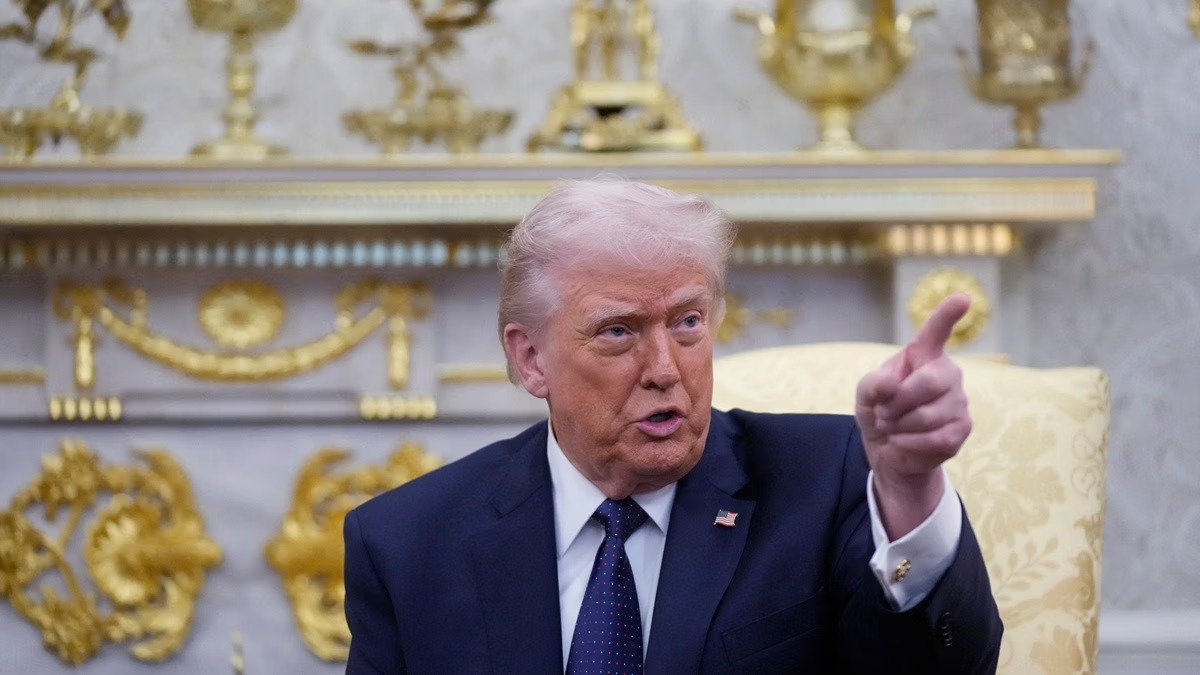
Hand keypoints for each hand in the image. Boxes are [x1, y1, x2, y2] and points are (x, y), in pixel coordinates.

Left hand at [855, 293, 971, 539]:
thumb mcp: (865, 395)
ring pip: (928, 415)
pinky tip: (902, 441)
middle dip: (897, 402)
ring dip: (898, 426)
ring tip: (893, 426)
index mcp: (924, 355)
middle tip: (882, 412)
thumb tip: (891, 383)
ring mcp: (959, 401)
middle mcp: (947, 373)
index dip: (948, 314)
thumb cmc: (880, 411)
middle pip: (929, 381)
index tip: (963, 297)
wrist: (889, 450)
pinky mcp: (962, 428)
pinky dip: (909, 442)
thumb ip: (871, 384)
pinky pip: (935, 438)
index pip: (936, 331)